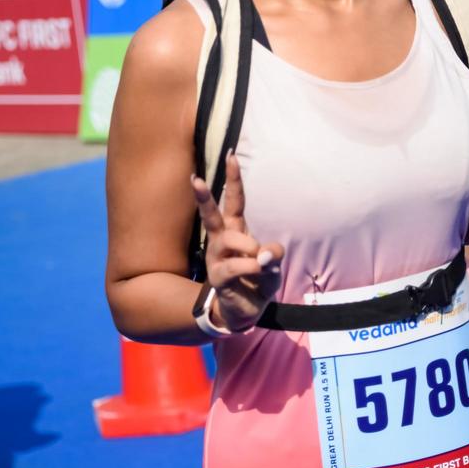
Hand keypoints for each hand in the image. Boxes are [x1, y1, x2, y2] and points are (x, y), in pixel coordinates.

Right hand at [191, 153, 283, 331]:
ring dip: (248, 244)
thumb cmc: (258, 282)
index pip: (234, 201)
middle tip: (194, 179)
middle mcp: (222, 241)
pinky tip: (258, 269)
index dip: (233, 179)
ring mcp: (217, 258)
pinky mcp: (218, 277)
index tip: (231, 155)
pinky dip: (250, 266)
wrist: (245, 312)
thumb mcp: (274, 267)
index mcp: (236, 230)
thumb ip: (274, 256)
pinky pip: (232, 266)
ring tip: (260, 259)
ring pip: (228, 238)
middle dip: (204, 196)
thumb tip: (266, 253)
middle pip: (213, 214)